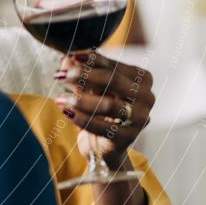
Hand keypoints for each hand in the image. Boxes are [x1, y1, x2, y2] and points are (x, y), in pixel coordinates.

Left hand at [53, 50, 154, 170]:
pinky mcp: (129, 137)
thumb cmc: (97, 111)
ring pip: (109, 104)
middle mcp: (146, 96)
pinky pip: (103, 126)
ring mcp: (140, 118)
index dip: (88, 59)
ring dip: (80, 100)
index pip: (111, 65)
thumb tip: (66, 60)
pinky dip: (82, 118)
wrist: (101, 146)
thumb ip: (79, 74)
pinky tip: (66, 112)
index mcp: (141, 79)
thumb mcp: (88, 89)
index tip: (67, 57)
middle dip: (83, 75)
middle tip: (59, 75)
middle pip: (113, 80)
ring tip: (59, 98)